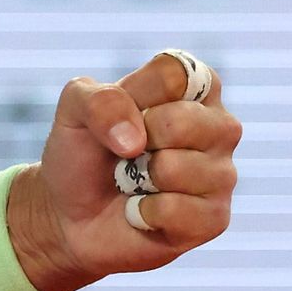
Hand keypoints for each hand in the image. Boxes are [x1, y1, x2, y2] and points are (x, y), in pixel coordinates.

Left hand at [7, 51, 241, 290]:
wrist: (69, 212)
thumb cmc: (81, 153)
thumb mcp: (73, 110)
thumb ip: (99, 101)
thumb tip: (135, 140)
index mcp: (194, 88)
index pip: (176, 72)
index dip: (135, 95)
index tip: (122, 112)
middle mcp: (218, 127)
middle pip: (180, 121)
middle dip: (134, 141)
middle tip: (126, 154)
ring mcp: (222, 173)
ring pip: (175, 168)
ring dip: (136, 179)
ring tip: (135, 183)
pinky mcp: (216, 218)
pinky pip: (175, 210)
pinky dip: (143, 212)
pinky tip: (143, 211)